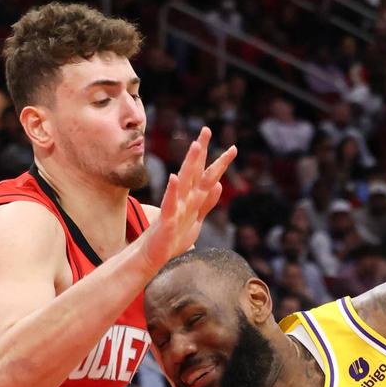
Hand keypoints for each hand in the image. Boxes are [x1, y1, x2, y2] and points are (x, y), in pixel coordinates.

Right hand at [138, 126, 236, 272]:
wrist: (152, 256)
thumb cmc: (172, 238)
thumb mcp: (196, 219)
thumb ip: (207, 202)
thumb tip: (219, 184)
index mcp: (192, 199)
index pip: (207, 177)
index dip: (220, 163)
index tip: (233, 148)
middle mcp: (183, 198)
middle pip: (195, 171)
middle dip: (201, 151)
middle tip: (206, 130)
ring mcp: (174, 207)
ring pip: (184, 182)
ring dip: (190, 163)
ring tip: (195, 146)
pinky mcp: (166, 220)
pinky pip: (170, 203)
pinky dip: (172, 191)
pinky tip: (174, 177)